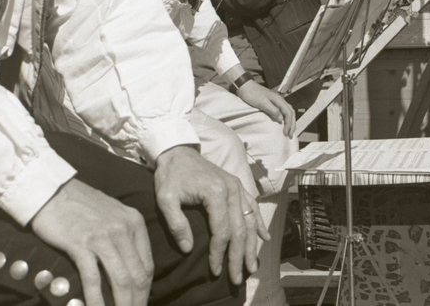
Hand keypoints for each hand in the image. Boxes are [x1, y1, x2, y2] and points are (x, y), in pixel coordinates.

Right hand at [30, 178, 153, 305]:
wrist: (52, 192)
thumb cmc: (81, 207)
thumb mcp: (112, 216)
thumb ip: (124, 239)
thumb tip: (131, 271)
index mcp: (133, 222)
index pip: (147, 265)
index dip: (145, 292)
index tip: (139, 305)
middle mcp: (122, 229)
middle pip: (137, 276)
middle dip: (136, 302)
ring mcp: (102, 236)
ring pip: (121, 280)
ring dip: (122, 305)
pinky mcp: (81, 244)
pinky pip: (93, 279)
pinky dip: (97, 301)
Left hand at [153, 145, 265, 285]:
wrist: (178, 151)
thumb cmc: (171, 176)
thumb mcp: (166, 199)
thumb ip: (176, 224)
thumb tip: (188, 249)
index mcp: (215, 193)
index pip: (222, 231)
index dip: (219, 254)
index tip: (215, 271)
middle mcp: (231, 189)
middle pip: (239, 229)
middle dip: (239, 256)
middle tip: (236, 278)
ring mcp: (237, 186)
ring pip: (250, 220)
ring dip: (252, 245)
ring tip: (252, 267)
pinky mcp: (237, 185)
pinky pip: (252, 205)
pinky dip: (259, 223)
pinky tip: (264, 238)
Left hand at [236, 80, 295, 136]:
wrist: (246, 87)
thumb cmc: (253, 95)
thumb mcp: (262, 103)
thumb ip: (272, 110)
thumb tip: (281, 119)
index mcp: (279, 100)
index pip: (288, 113)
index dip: (289, 124)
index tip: (285, 134)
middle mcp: (280, 100)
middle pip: (291, 113)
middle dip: (292, 125)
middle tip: (290, 136)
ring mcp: (277, 101)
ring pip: (288, 112)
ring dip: (290, 122)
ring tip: (290, 131)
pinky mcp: (273, 103)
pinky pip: (284, 111)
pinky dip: (286, 119)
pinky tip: (284, 123)